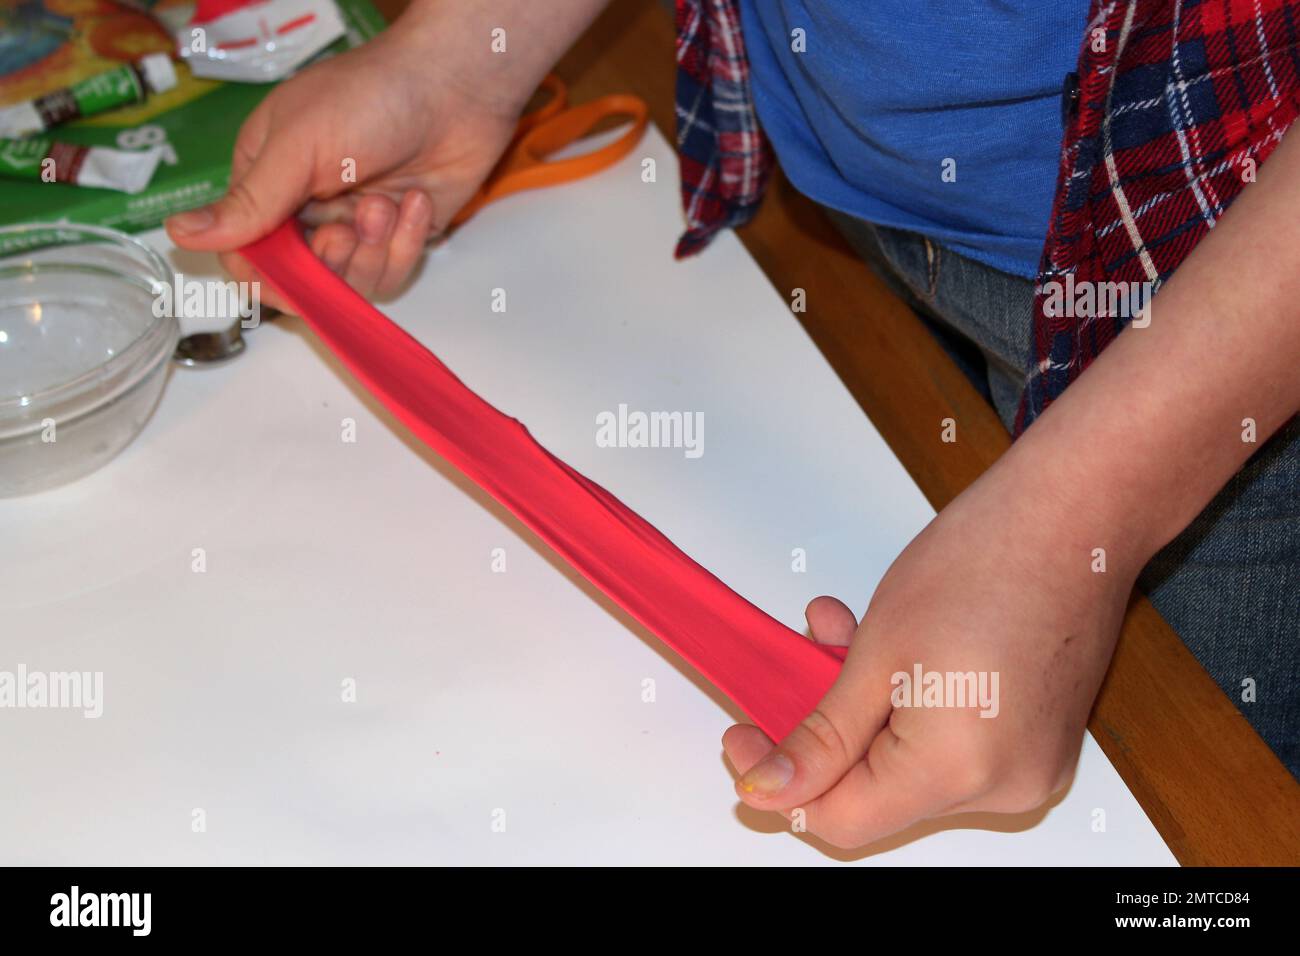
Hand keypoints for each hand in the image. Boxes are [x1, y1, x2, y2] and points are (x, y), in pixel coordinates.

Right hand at [165, 10, 521, 306]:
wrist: (457, 86)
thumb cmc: (371, 97)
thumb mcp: (299, 146)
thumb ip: (249, 201)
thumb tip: (177, 233)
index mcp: (266, 178)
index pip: (246, 253)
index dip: (265, 276)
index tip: (291, 277)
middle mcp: (307, 208)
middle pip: (300, 277)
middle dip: (327, 262)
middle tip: (347, 228)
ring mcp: (355, 224)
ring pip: (349, 282)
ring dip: (371, 249)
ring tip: (386, 202)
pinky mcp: (399, 236)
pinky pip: (390, 272)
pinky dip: (405, 244)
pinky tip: (415, 202)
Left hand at [722, 455, 1139, 848]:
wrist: (1074, 517)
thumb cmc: (984, 562)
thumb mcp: (876, 654)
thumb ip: (822, 736)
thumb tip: (773, 788)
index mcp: (959, 770)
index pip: (843, 820)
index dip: (783, 785)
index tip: (746, 738)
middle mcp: (1005, 787)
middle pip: (878, 795)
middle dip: (825, 735)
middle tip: (793, 670)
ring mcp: (1029, 767)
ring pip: (909, 766)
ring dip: (864, 710)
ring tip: (840, 634)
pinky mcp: (1038, 743)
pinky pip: (950, 747)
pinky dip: (908, 707)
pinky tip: (892, 648)